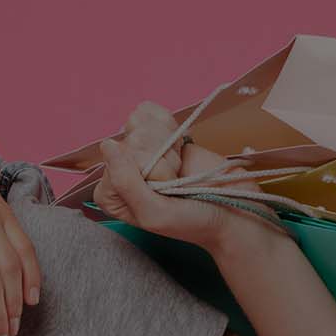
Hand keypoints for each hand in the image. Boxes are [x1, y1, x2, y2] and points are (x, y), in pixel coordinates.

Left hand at [96, 102, 264, 251]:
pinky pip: (153, 114)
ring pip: (142, 125)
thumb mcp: (153, 212)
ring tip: (179, 170)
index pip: (117, 159)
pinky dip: (171, 128)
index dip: (148, 169)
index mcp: (110, 193)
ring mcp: (138, 151)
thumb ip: (125, 182)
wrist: (227, 211)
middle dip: (162, 160)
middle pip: (131, 140)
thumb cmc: (190, 221)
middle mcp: (120, 170)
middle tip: (175, 181)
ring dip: (168, 147)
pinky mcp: (157, 136)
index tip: (165, 187)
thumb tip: (107, 145)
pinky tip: (179, 149)